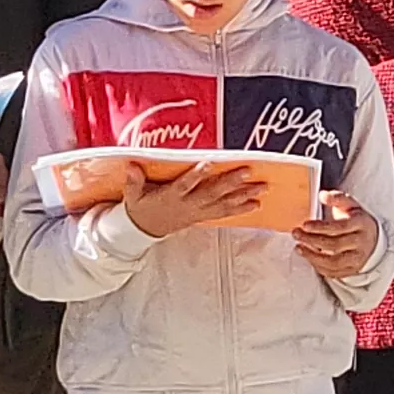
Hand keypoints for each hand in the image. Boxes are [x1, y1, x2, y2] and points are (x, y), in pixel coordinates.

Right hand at [123, 159, 267, 238]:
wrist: (145, 230)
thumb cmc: (141, 207)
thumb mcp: (133, 196)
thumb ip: (134, 181)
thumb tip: (132, 166)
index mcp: (171, 197)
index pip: (185, 184)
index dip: (196, 175)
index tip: (208, 163)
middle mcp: (188, 205)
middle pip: (211, 193)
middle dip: (230, 183)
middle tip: (248, 172)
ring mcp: (198, 212)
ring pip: (223, 204)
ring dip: (243, 196)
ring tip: (261, 188)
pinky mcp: (204, 216)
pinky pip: (225, 213)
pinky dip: (241, 208)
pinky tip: (256, 203)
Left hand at [295, 191, 380, 279]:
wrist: (374, 239)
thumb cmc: (358, 221)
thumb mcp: (351, 205)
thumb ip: (337, 198)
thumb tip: (322, 195)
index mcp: (361, 224)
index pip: (340, 227)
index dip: (321, 227)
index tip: (305, 225)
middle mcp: (361, 243)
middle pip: (335, 245)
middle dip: (312, 240)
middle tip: (296, 234)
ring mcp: (358, 258)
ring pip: (333, 262)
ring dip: (312, 256)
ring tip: (298, 247)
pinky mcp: (352, 270)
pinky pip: (333, 272)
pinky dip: (318, 266)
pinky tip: (308, 257)